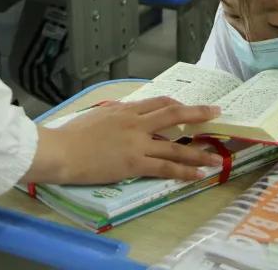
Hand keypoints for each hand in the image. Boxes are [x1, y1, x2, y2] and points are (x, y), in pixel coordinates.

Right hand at [26, 97, 222, 184]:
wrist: (61, 151)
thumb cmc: (70, 135)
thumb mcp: (95, 116)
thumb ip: (113, 114)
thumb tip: (122, 113)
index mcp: (125, 110)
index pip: (158, 102)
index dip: (177, 104)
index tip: (188, 107)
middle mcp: (136, 123)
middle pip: (174, 115)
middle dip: (198, 113)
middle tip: (216, 112)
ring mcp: (137, 143)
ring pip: (175, 146)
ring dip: (198, 151)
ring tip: (216, 156)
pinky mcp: (135, 164)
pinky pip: (165, 167)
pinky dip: (184, 171)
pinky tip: (198, 174)